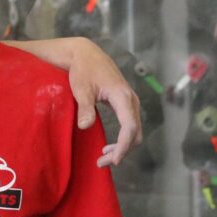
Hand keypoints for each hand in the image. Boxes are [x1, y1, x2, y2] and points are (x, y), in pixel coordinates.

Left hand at [67, 37, 142, 167]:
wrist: (86, 54)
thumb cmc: (83, 70)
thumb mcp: (81, 88)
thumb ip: (85, 107)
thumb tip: (85, 127)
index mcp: (122, 96)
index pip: (129, 127)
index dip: (123, 146)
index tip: (113, 160)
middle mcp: (131, 100)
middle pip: (135, 132)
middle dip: (122, 150)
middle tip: (102, 162)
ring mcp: (130, 101)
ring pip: (134, 130)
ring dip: (122, 146)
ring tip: (104, 157)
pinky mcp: (125, 102)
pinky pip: (130, 125)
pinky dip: (123, 138)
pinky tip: (109, 145)